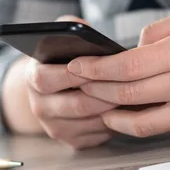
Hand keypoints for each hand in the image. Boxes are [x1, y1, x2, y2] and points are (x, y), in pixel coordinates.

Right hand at [3, 16, 116, 148]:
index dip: (73, 73)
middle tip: (129, 84)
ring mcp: (55, 127)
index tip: (97, 65)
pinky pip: (98, 136)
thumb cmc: (64, 60)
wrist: (54, 90)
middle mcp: (40, 106)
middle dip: (105, 93)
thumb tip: (83, 29)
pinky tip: (128, 109)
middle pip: (77, 105)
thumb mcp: (60, 38)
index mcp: (33, 79)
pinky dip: (115, 123)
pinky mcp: (72, 141)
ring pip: (91, 122)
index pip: (47, 79)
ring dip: (114, 110)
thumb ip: (67, 28)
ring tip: (135, 96)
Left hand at [67, 9, 169, 139]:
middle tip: (80, 86)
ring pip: (142, 124)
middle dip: (96, 91)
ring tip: (101, 109)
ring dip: (114, 117)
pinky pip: (168, 129)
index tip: (76, 67)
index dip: (95, 69)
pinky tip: (136, 114)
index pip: (126, 67)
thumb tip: (129, 52)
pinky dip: (148, 122)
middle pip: (127, 96)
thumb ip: (157, 33)